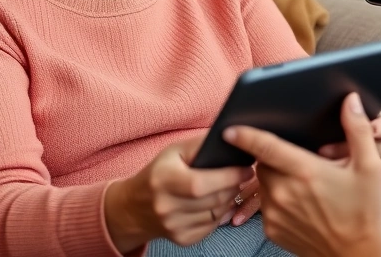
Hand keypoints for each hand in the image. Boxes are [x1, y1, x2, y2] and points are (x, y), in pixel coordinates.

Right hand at [104, 136, 253, 250]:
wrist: (134, 207)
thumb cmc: (159, 173)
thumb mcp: (173, 151)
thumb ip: (200, 145)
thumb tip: (230, 141)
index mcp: (164, 180)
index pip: (203, 183)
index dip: (230, 176)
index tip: (246, 168)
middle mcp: (167, 206)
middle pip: (215, 199)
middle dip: (234, 186)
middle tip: (242, 176)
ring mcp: (174, 226)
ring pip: (217, 214)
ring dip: (229, 200)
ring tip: (229, 187)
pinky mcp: (182, 240)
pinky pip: (212, 227)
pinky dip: (219, 214)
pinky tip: (216, 203)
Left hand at [224, 94, 380, 256]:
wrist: (356, 254)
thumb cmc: (364, 210)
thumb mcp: (369, 167)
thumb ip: (357, 129)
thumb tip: (350, 100)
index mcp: (305, 172)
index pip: (266, 147)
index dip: (246, 135)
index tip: (229, 128)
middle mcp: (284, 192)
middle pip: (262, 163)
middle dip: (271, 157)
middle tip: (295, 160)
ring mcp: (275, 213)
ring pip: (262, 183)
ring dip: (273, 177)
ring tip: (300, 182)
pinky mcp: (272, 229)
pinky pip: (265, 204)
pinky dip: (275, 199)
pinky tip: (298, 203)